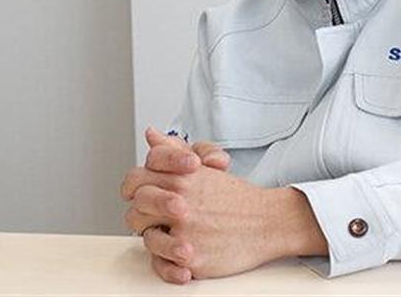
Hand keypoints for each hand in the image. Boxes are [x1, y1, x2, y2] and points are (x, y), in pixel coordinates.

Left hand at [121, 128, 325, 282]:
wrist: (267, 221)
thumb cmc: (236, 198)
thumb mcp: (205, 167)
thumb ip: (173, 151)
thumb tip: (152, 134)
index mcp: (181, 177)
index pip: (136, 178)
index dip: (133, 187)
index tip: (139, 194)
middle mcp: (180, 202)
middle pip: (137, 208)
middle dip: (142, 214)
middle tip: (156, 218)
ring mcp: (185, 231)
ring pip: (146, 238)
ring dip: (154, 238)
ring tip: (172, 237)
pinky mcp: (192, 257)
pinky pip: (164, 264)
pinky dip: (168, 265)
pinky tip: (180, 257)